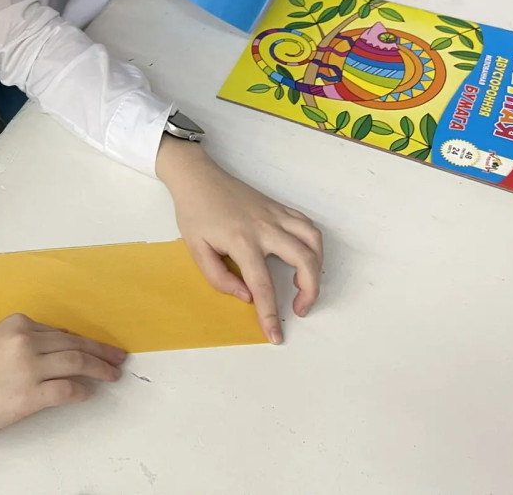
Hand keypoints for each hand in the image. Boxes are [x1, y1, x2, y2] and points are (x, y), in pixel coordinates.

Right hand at [0, 313, 125, 442]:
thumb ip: (24, 340)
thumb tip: (58, 344)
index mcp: (16, 324)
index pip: (60, 331)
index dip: (83, 341)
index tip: (97, 347)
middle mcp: (25, 340)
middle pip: (74, 344)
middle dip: (100, 351)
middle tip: (118, 357)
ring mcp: (28, 367)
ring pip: (76, 362)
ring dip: (99, 368)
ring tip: (112, 374)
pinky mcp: (29, 395)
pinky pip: (66, 390)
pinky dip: (81, 390)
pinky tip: (88, 393)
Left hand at [155, 138, 322, 344]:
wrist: (197, 177)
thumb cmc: (195, 213)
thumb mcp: (196, 249)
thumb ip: (219, 277)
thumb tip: (246, 296)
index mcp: (242, 241)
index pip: (263, 285)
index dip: (270, 315)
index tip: (276, 336)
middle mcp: (265, 227)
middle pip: (304, 261)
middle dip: (310, 291)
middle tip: (299, 309)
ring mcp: (276, 215)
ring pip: (314, 240)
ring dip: (317, 266)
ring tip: (304, 283)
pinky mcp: (279, 207)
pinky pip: (307, 225)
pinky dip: (313, 244)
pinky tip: (304, 256)